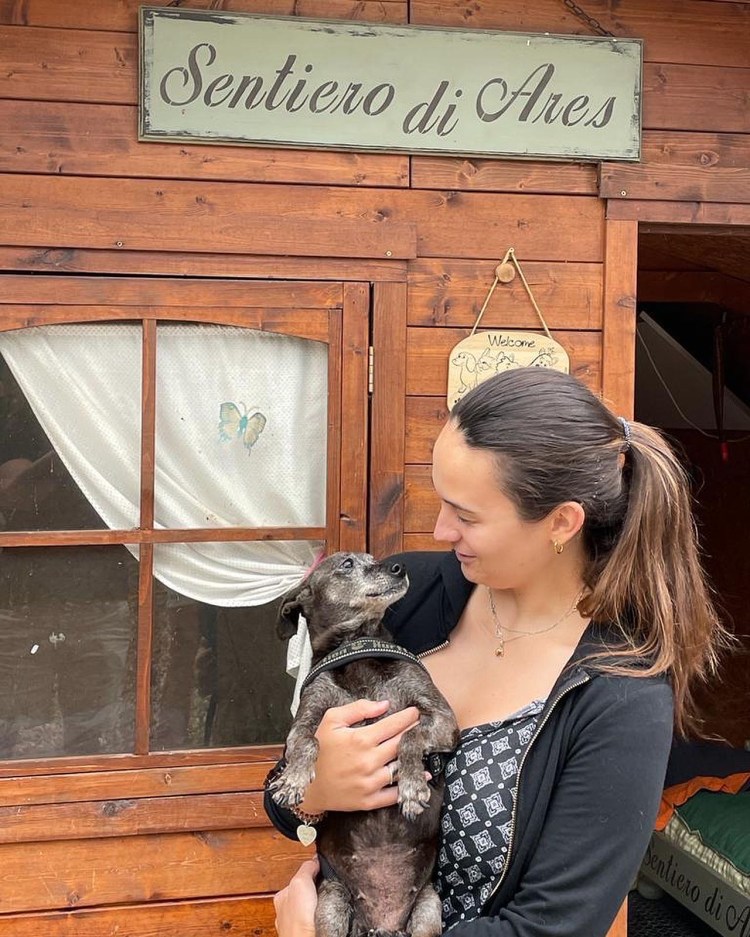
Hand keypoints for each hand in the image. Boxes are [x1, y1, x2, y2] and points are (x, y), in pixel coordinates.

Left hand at [274, 857, 317, 936]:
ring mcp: (297, 922)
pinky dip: (322, 915)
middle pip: (304, 892)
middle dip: (314, 889)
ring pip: (310, 906)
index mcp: (281, 897)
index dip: (311, 872)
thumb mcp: (301, 882)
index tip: (320, 870)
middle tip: (324, 888)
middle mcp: (287, 911)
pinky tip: (324, 915)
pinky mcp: (308, 931)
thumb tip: (314, 860)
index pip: (298, 877)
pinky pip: (316, 917)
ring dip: (318, 903)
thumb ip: (306, 869)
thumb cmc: (298, 920)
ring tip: (325, 903)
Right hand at [300, 698, 420, 814]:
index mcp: (360, 739)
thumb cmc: (319, 750)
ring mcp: (370, 782)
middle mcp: (368, 761)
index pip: (393, 725)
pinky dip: (410, 784)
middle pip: (400, 744)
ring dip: (414, 756)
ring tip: (422, 747)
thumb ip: (358, 708)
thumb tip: (384, 705)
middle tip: (421, 725)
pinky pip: (396, 794)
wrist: (306, 787)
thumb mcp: (331, 720)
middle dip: (413, 732)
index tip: (415, 712)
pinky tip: (422, 776)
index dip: (407, 717)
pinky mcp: (369, 800)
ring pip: (401, 767)